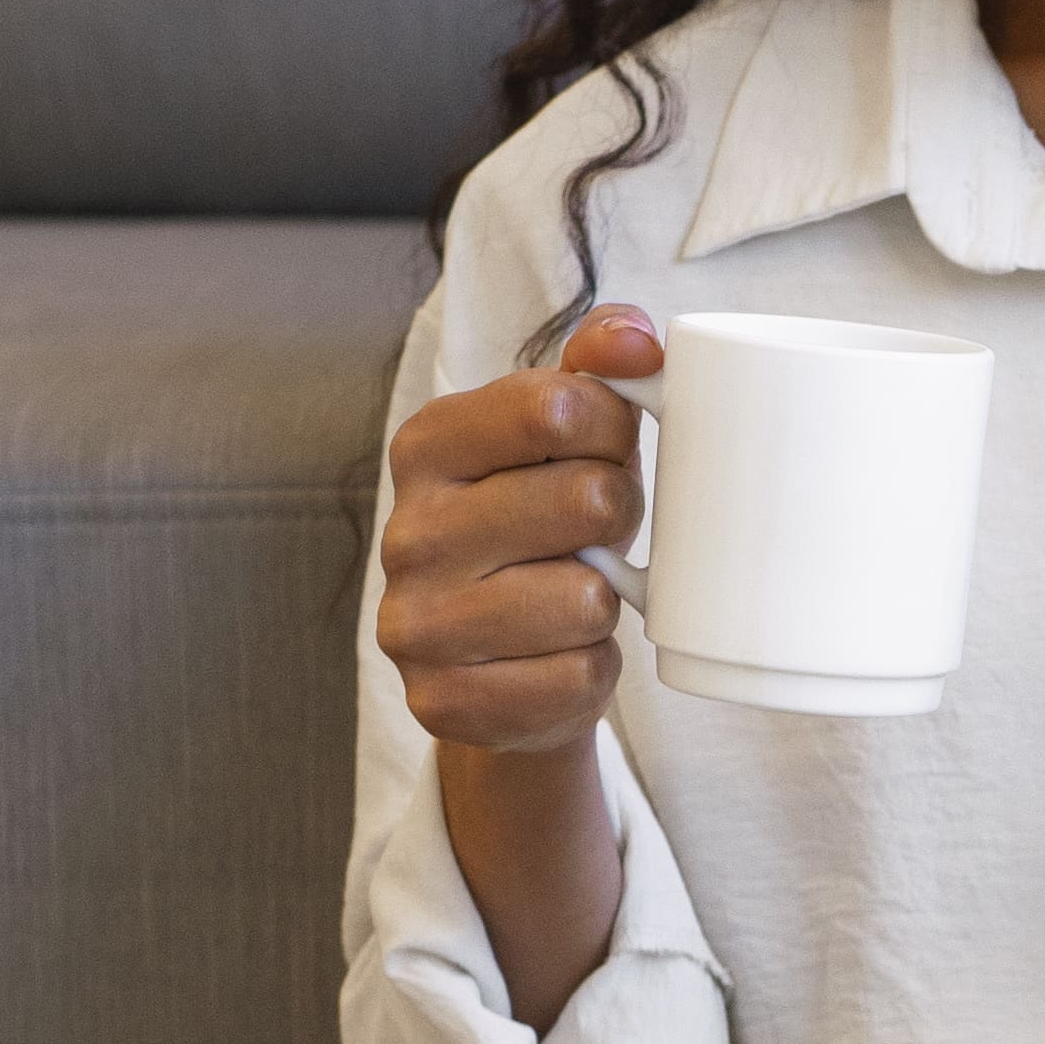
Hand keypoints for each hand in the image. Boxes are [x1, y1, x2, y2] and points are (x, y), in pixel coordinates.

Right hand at [375, 302, 658, 755]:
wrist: (504, 661)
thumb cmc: (546, 528)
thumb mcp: (569, 434)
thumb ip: (598, 365)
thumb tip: (637, 341)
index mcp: (427, 444)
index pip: (558, 407)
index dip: (613, 434)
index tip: (603, 456)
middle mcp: (407, 532)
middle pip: (586, 501)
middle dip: (616, 520)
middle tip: (592, 538)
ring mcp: (416, 624)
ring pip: (586, 601)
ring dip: (603, 604)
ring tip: (571, 597)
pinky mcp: (443, 702)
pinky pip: (576, 679)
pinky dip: (588, 671)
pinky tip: (556, 656)